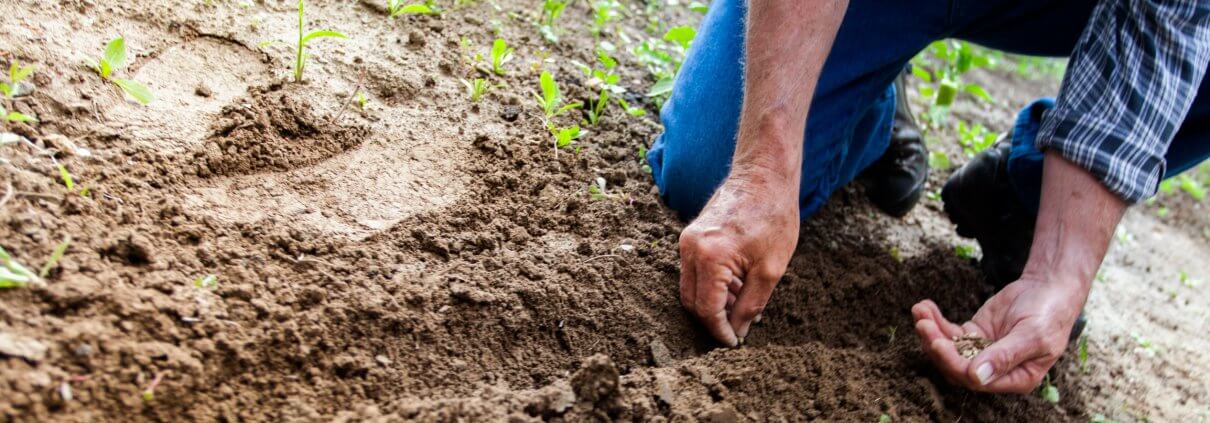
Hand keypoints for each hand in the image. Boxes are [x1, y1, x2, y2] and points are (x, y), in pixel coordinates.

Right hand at [678, 173, 798, 346]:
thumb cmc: (773, 217)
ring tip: (743, 305)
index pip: (706, 309)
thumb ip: (750, 305)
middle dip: (713, 320)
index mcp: (710, 257)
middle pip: (691, 301)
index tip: (734, 343)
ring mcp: (687, 240)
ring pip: (691, 287)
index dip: (720, 331)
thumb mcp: (771, 269)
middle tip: (738, 329)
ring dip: (713, 303)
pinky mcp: (691, 236)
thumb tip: (738, 331)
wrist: (764, 176)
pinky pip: (694, 271)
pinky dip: (711, 285)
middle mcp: (690, 248)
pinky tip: (737, 286)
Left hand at [911, 277, 1086, 392]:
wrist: (1049, 287)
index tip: (938, 343)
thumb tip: (977, 377)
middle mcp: (996, 370)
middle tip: (923, 325)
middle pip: (956, 366)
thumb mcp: (1032, 335)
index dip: (954, 363)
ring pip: (949, 349)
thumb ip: (1005, 356)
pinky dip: (936, 321)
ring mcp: (982, 351)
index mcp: (1016, 378)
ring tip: (920, 311)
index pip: (976, 379)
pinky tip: (925, 307)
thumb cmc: (1049, 314)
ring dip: (931, 332)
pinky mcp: (974, 333)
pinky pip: (950, 332)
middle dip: (936, 346)